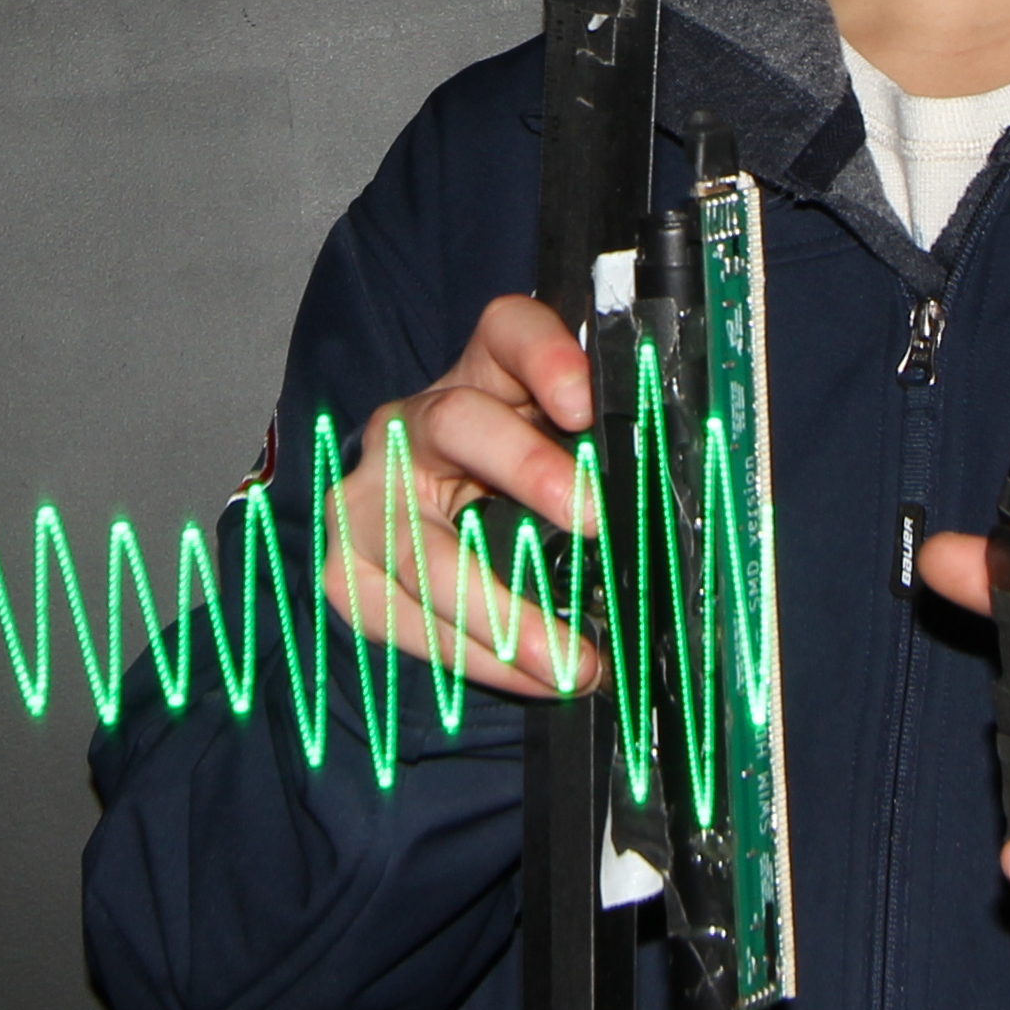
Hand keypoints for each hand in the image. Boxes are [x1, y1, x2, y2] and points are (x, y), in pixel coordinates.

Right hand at [320, 294, 600, 698]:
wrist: (408, 529)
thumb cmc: (503, 490)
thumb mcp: (551, 457)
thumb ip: (595, 459)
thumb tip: (663, 505)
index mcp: (476, 378)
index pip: (505, 331)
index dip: (545, 356)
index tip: (587, 401)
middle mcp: (412, 424)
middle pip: (458, 422)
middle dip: (526, 469)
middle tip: (594, 521)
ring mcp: (369, 498)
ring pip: (426, 549)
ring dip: (506, 613)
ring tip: (573, 662)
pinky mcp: (347, 571)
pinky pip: (412, 622)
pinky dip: (481, 660)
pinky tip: (532, 678)